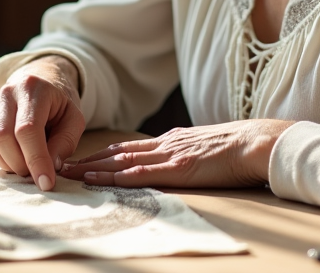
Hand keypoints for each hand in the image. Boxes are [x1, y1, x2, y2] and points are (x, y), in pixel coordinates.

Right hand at [0, 55, 84, 191]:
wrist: (42, 86)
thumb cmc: (60, 106)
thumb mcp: (74, 120)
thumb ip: (64, 143)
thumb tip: (50, 167)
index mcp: (33, 89)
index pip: (28, 129)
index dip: (36, 159)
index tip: (46, 183)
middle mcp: (7, 93)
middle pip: (3, 137)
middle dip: (20, 164)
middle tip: (37, 173)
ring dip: (8, 164)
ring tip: (26, 164)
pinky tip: (14, 156)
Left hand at [60, 119, 294, 188]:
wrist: (257, 143)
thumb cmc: (239, 148)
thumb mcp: (206, 147)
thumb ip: (188, 151)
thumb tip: (176, 160)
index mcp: (172, 140)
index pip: (130, 147)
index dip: (104, 154)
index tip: (82, 159)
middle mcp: (165, 144)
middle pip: (117, 152)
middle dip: (88, 159)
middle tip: (62, 165)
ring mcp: (169, 155)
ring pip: (121, 161)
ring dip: (92, 167)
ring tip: (69, 173)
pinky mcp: (177, 168)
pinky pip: (139, 173)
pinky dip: (114, 176)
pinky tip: (98, 179)